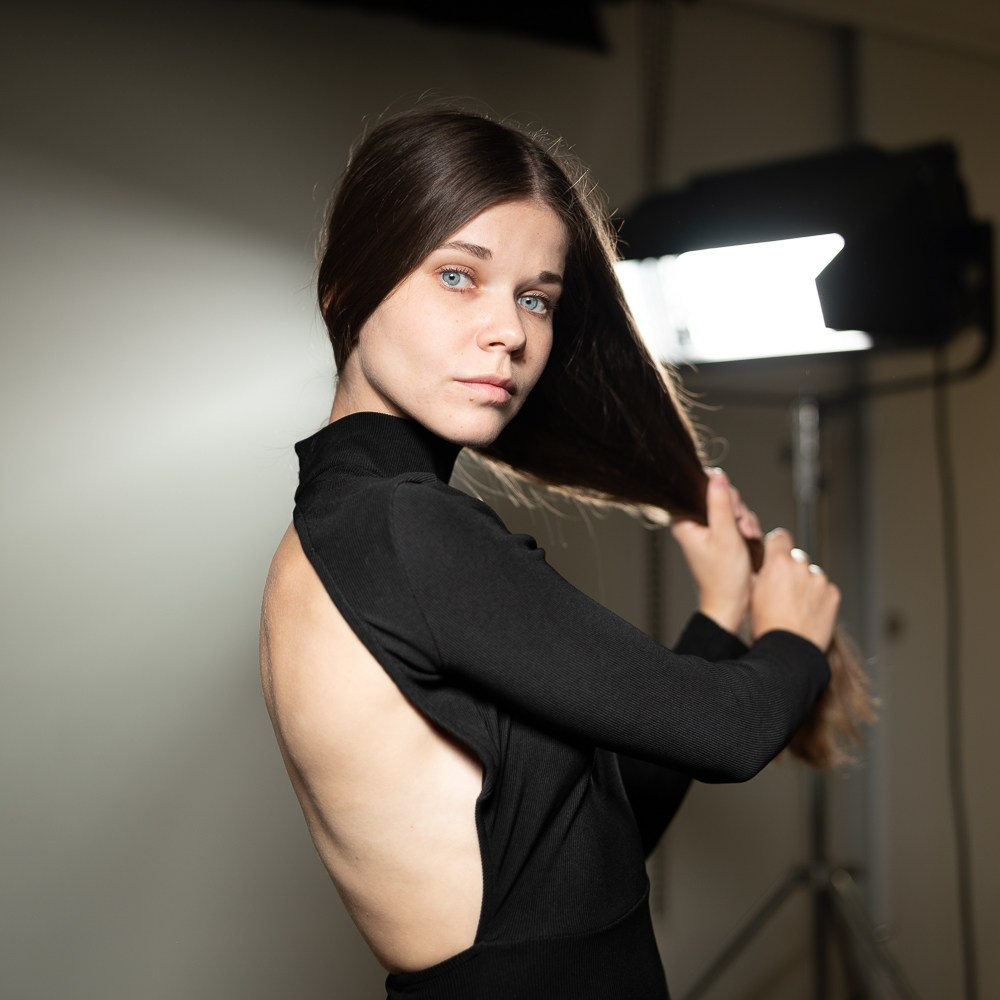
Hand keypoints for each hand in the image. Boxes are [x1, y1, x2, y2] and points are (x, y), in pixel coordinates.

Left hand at [671, 469, 761, 632]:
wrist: (732, 602)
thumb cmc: (724, 578)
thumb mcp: (726, 536)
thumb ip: (721, 504)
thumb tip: (717, 476)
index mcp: (684, 521)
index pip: (701, 487)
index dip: (722, 495)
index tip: (730, 513)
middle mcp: (693, 522)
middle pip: (719, 495)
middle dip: (737, 510)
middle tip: (740, 530)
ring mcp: (707, 528)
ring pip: (731, 506)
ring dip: (744, 520)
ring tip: (746, 538)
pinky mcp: (719, 534)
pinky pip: (736, 518)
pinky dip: (745, 527)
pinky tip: (748, 539)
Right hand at [750, 529, 839, 648]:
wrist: (789, 650)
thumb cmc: (767, 626)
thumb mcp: (752, 594)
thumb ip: (759, 573)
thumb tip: (761, 566)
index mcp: (778, 563)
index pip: (780, 537)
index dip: (776, 546)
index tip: (775, 553)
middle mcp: (801, 566)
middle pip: (796, 557)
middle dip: (791, 569)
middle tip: (784, 590)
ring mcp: (819, 580)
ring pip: (812, 574)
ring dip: (806, 584)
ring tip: (797, 606)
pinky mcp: (833, 593)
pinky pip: (825, 589)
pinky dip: (819, 597)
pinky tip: (808, 611)